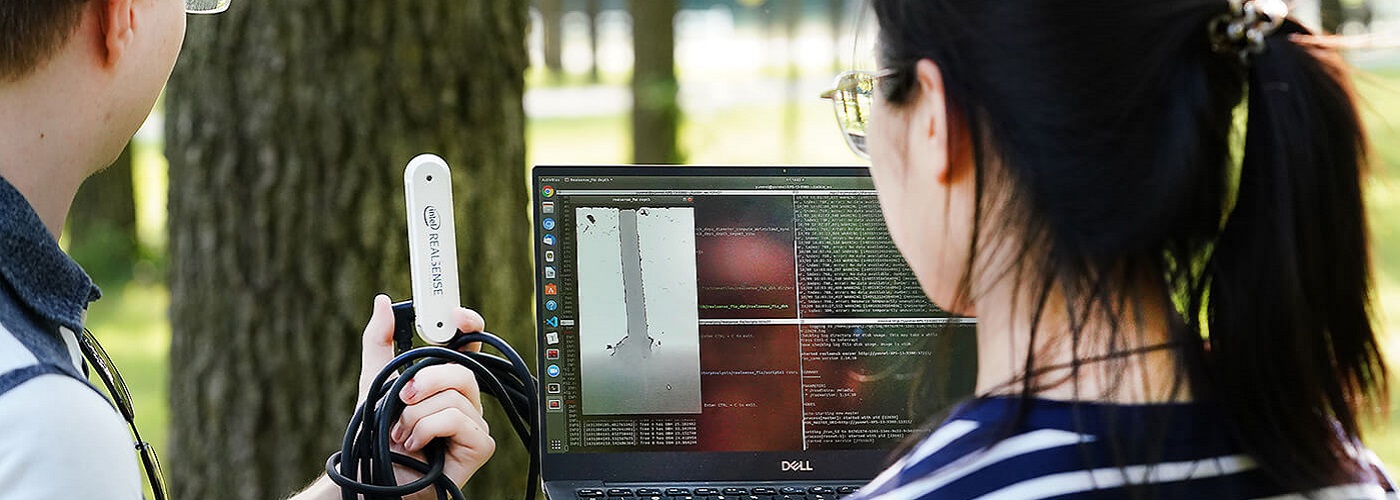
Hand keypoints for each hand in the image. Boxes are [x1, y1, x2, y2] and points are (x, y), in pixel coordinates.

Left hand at [358, 294, 495, 496]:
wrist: (375, 475)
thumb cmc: (378, 435)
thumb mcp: (375, 381)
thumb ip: (379, 341)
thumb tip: (383, 302)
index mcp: (447, 382)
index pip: (470, 347)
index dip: (470, 327)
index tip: (456, 316)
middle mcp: (466, 401)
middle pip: (462, 370)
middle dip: (426, 380)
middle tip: (403, 396)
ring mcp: (475, 423)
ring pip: (454, 396)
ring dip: (416, 415)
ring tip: (401, 432)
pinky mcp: (480, 445)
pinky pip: (456, 419)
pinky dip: (426, 429)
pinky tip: (414, 444)